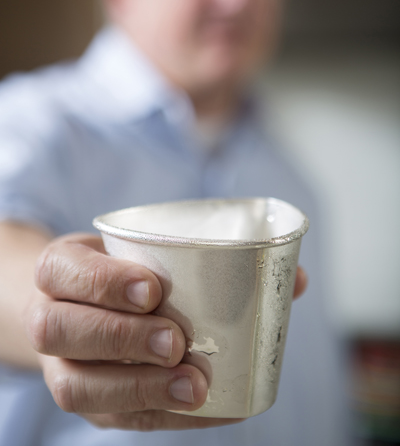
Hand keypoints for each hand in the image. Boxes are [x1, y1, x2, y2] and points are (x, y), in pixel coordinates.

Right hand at [25, 233, 306, 431]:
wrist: (81, 305)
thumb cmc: (125, 273)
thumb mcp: (148, 249)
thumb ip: (214, 257)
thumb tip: (296, 278)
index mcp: (60, 270)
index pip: (62, 270)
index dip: (101, 282)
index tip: (152, 289)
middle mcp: (49, 317)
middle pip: (60, 331)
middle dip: (120, 337)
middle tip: (176, 339)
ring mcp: (63, 366)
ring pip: (75, 386)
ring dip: (136, 387)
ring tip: (190, 384)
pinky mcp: (89, 401)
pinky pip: (113, 418)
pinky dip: (160, 415)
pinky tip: (203, 407)